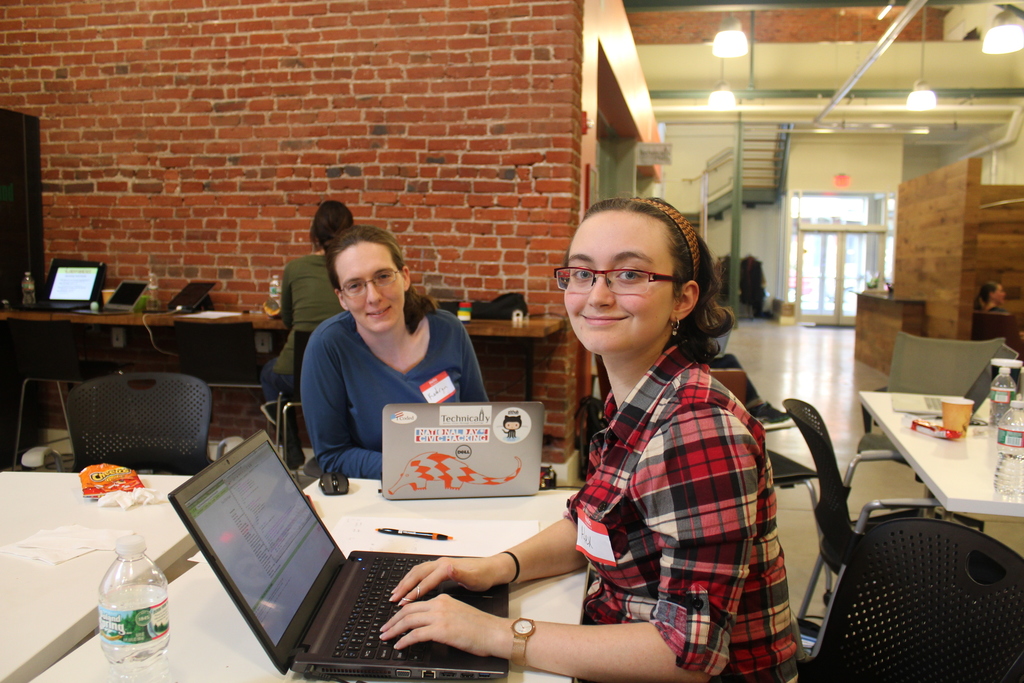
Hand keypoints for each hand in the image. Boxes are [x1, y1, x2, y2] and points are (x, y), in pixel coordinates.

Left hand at [380, 593, 510, 658]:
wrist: (493, 632)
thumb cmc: (481, 627)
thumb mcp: (458, 613)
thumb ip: (443, 615)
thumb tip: (428, 625)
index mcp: (443, 599)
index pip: (415, 603)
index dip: (401, 612)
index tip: (394, 619)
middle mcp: (439, 604)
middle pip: (407, 610)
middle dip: (392, 620)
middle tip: (384, 629)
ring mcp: (439, 616)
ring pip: (408, 621)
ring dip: (394, 630)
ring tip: (387, 637)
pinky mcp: (441, 630)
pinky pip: (415, 634)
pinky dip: (404, 640)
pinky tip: (400, 645)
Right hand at [389, 555, 511, 604]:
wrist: (492, 568)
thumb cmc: (483, 576)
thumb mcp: (474, 578)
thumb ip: (461, 575)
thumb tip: (448, 568)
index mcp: (446, 567)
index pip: (425, 581)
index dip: (413, 592)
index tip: (402, 603)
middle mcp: (440, 564)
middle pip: (416, 574)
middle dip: (403, 587)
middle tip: (393, 599)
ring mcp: (440, 564)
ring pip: (417, 572)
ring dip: (405, 582)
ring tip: (395, 594)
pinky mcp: (441, 567)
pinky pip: (421, 572)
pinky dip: (412, 579)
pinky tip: (408, 588)